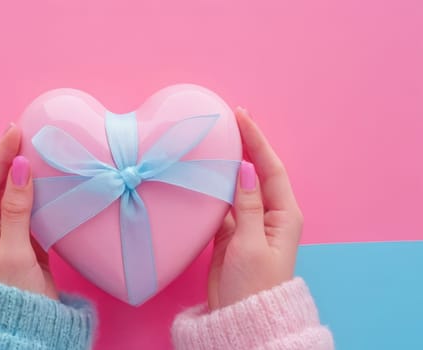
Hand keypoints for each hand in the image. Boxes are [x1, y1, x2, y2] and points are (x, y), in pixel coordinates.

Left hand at [0, 124, 57, 298]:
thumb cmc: (15, 294)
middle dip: (9, 159)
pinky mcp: (23, 240)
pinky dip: (38, 192)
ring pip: (14, 195)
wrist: (28, 327)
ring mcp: (5, 234)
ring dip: (24, 173)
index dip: (0, 157)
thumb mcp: (16, 251)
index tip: (14, 132)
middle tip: (24, 132)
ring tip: (36, 148)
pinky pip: (28, 208)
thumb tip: (21, 168)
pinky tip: (47, 178)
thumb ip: (18, 209)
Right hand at [208, 108, 302, 309]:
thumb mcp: (250, 243)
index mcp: (283, 214)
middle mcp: (268, 214)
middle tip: (227, 121)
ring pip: (237, 186)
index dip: (256, 140)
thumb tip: (245, 170)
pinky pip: (222, 204)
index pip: (270, 168)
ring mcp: (249, 223)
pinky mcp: (231, 234)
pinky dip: (213, 189)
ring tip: (212, 143)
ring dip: (226, 166)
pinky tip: (202, 176)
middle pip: (255, 172)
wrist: (240, 317)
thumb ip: (247, 205)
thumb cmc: (253, 284)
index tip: (241, 116)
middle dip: (244, 146)